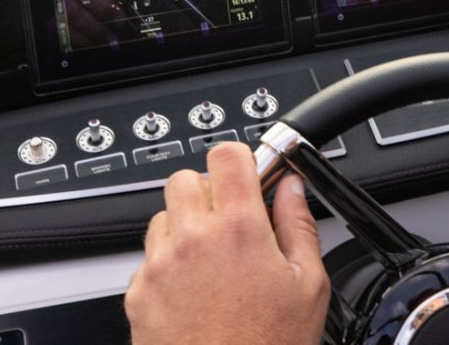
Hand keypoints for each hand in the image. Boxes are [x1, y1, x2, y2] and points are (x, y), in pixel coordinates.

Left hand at [126, 143, 328, 344]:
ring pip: (164, 217)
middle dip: (210, 192)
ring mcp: (159, 266)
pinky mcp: (138, 294)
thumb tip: (293, 189)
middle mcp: (191, 240)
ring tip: (214, 263)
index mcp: (238, 228)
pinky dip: (168, 266)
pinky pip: (148, 259)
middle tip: (232, 221)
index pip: (226, 154)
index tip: (252, 175)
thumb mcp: (309, 286)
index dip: (241, 158)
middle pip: (186, 178)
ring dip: (185, 227)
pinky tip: (196, 293)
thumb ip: (299, 225)